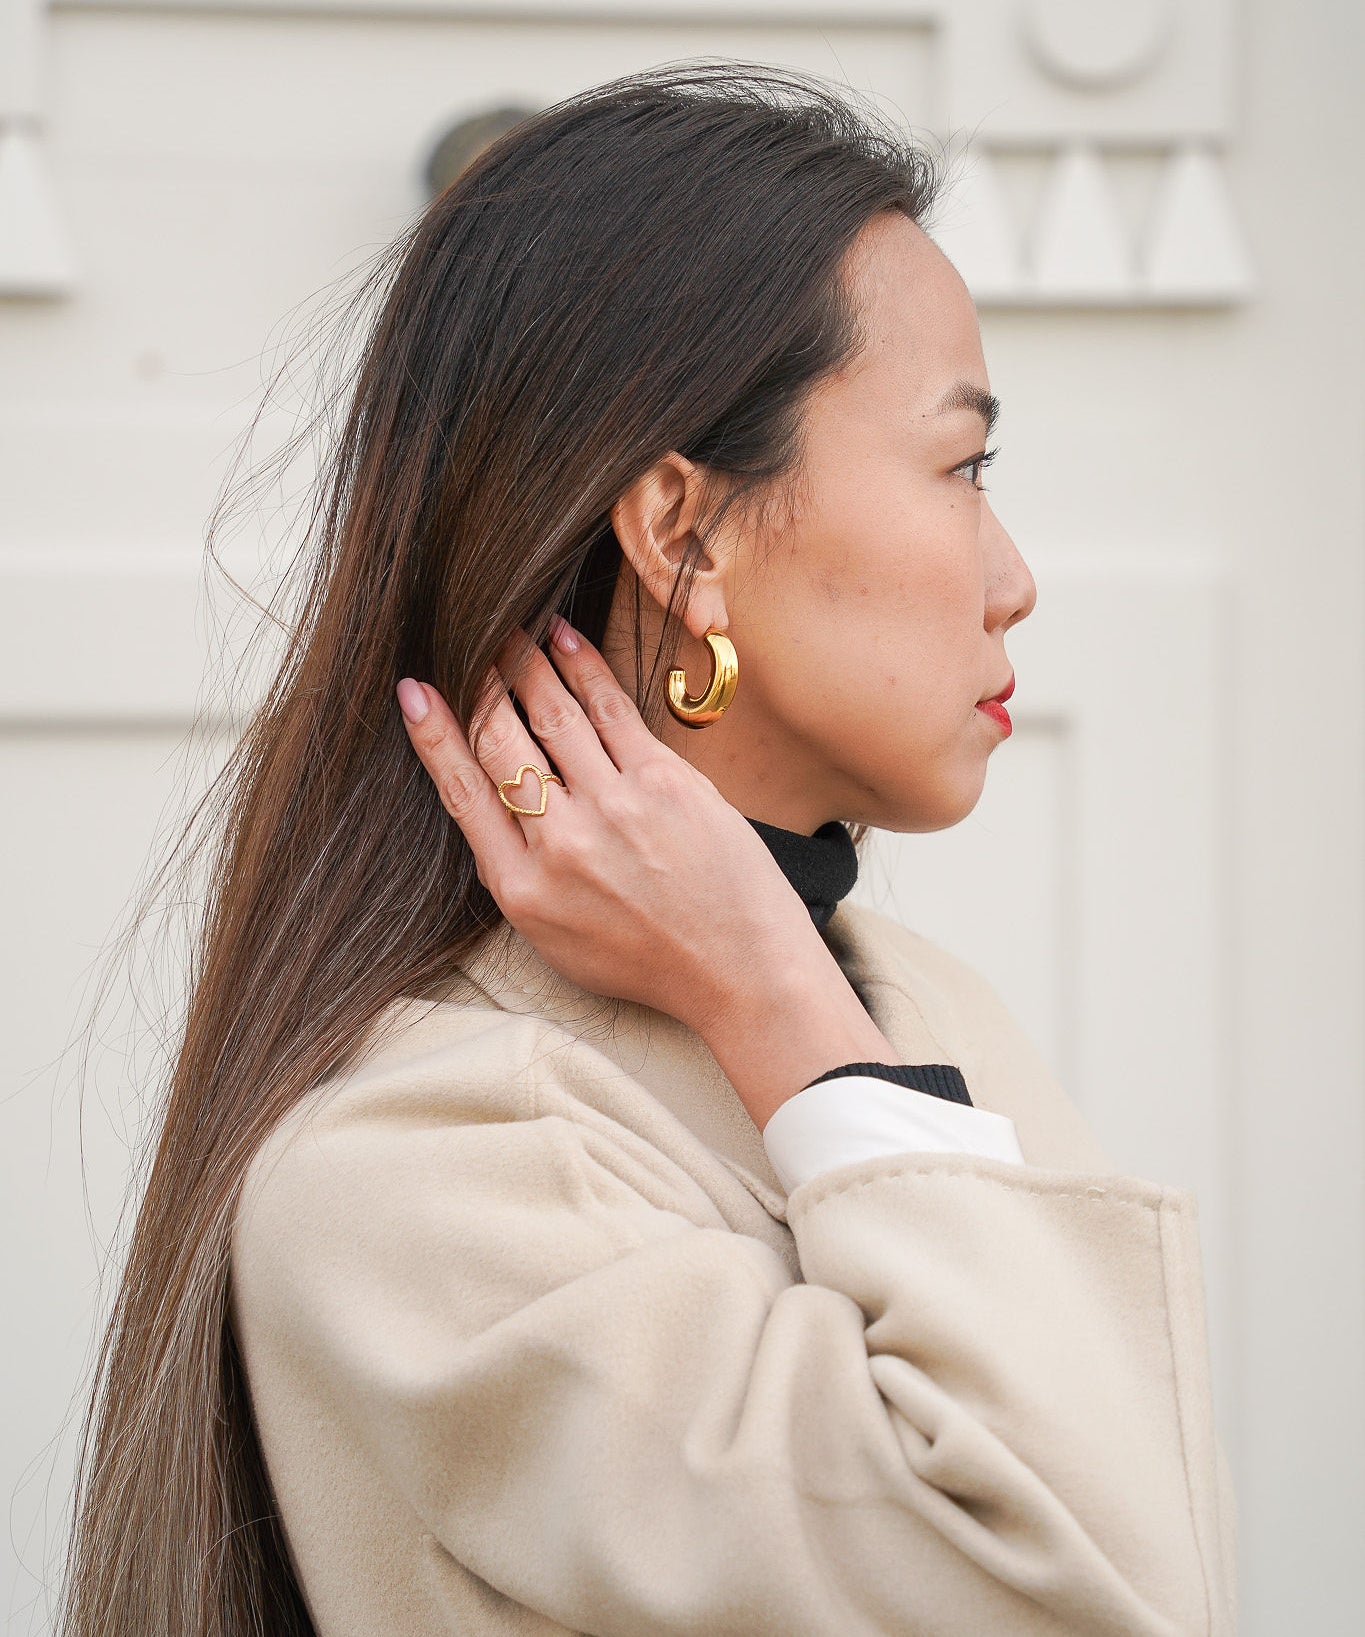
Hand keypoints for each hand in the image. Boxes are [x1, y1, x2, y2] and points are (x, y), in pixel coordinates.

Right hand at [395, 617, 820, 1041]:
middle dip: (479, 685)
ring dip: (526, 665)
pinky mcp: (665, 782)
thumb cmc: (649, 959)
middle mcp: (562, 845)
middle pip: (502, 745)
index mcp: (524, 890)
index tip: (414, 692)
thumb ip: (521, 876)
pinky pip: (612, 711)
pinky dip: (583, 669)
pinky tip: (563, 640)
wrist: (738, 970)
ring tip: (509, 629)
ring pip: (554, 717)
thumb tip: (494, 811)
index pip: (464, 794)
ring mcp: (615, 809)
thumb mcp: (558, 940)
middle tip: (465, 641)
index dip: (433, 736)